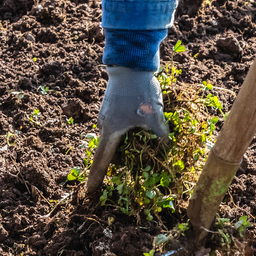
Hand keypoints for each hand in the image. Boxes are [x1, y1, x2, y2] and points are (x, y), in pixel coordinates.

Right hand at [84, 67, 169, 200]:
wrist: (131, 64)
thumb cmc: (140, 92)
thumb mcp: (155, 117)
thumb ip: (160, 137)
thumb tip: (166, 150)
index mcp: (110, 132)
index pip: (102, 161)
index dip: (97, 177)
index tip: (90, 192)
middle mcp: (104, 125)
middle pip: (109, 149)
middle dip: (118, 160)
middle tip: (130, 168)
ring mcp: (106, 114)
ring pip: (115, 136)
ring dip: (125, 143)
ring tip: (139, 144)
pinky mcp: (111, 105)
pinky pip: (117, 124)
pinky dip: (126, 130)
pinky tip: (139, 125)